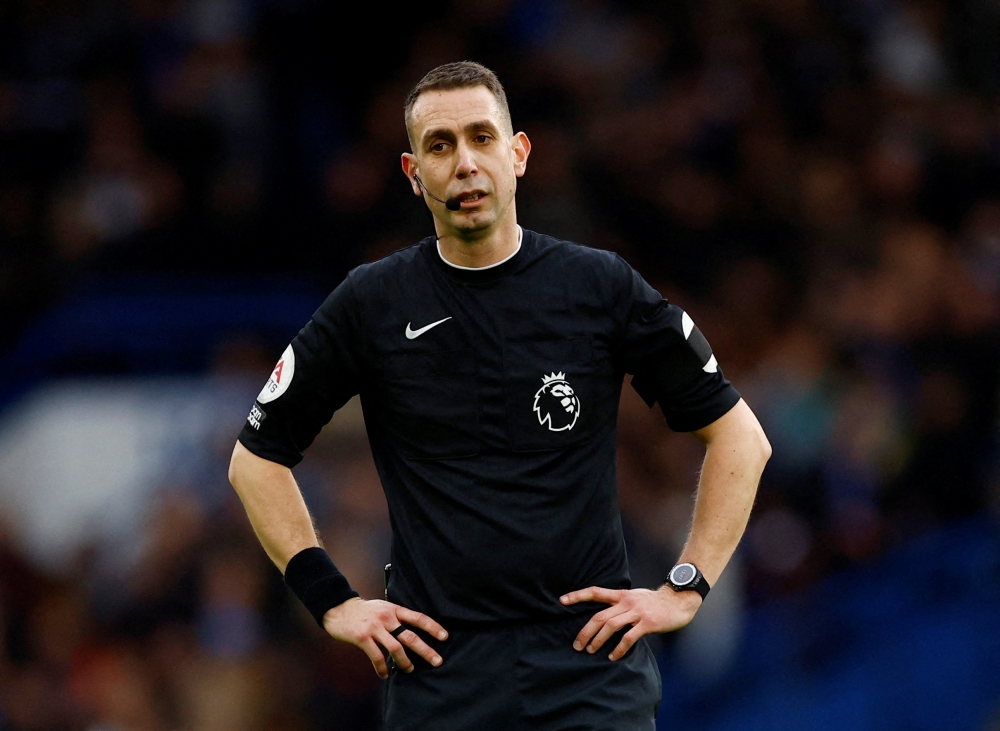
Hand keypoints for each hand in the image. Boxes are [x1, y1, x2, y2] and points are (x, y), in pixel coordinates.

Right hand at [322, 597, 448, 678]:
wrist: (339, 608)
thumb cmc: (364, 611)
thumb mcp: (383, 607)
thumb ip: (396, 617)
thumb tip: (412, 631)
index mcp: (394, 610)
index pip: (418, 618)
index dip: (433, 627)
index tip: (445, 637)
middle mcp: (387, 618)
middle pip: (410, 636)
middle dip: (425, 650)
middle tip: (437, 661)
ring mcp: (375, 628)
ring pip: (395, 648)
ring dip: (404, 662)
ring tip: (409, 669)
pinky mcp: (363, 638)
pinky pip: (376, 656)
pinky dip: (382, 668)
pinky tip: (385, 674)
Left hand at [560, 585, 701, 660]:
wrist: (678, 600)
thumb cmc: (655, 601)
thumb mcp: (634, 596)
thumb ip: (620, 602)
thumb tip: (605, 612)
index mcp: (621, 595)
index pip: (595, 592)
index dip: (578, 596)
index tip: (562, 601)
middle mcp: (626, 602)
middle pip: (599, 616)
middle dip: (585, 631)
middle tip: (577, 645)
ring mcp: (636, 612)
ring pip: (611, 626)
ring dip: (598, 640)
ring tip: (591, 650)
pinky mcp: (647, 623)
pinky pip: (629, 638)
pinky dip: (619, 648)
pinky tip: (613, 657)